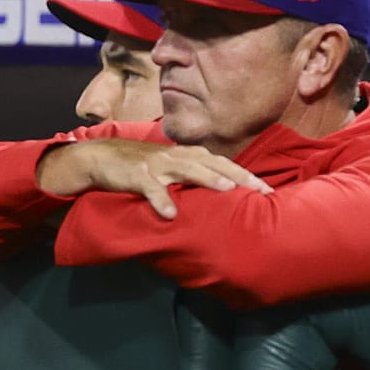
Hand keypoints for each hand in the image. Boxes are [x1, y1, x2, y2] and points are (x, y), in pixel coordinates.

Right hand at [36, 138, 272, 218]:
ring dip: (207, 178)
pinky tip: (169, 213)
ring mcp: (156, 164)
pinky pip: (150, 187)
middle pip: (213, 163)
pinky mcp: (136, 175)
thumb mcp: (170, 168)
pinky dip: (160, 199)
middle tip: (260, 190)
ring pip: (187, 169)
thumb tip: (222, 191)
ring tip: (227, 189)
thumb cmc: (140, 166)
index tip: (269, 190)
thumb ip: (193, 177)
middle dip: (238, 175)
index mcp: (187, 156)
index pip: (223, 163)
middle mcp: (176, 157)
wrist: (100, 157)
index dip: (246, 175)